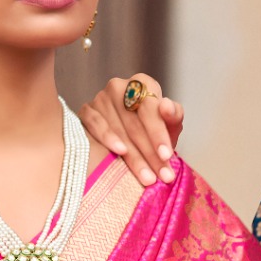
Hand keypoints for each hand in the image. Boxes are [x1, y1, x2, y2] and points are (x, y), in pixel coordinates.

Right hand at [79, 73, 183, 187]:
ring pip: (118, 130)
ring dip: (134, 157)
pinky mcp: (86, 111)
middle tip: (162, 176)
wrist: (133, 139)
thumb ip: (174, 115)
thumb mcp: (170, 124)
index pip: (150, 109)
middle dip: (150, 153)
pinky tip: (120, 152)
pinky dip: (107, 138)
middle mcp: (119, 87)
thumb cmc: (153, 130)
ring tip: (147, 177)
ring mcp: (100, 98)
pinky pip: (95, 125)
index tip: (167, 155)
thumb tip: (166, 105)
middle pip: (134, 123)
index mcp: (142, 83)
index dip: (159, 134)